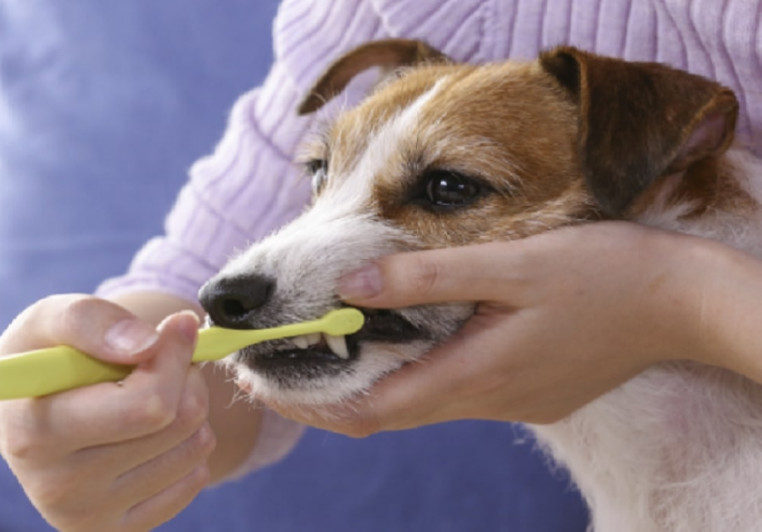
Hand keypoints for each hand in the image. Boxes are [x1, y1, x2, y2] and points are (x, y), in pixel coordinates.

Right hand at [0, 295, 214, 531]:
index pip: (149, 405)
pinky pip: (196, 477)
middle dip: (186, 378)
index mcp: (35, 434)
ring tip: (149, 395)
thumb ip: (95, 321)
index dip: (175, 357)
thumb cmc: (49, 358)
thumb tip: (149, 344)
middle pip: (181, 422)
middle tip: (161, 361)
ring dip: (189, 408)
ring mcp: (90, 516)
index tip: (176, 327)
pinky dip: (187, 444)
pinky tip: (152, 432)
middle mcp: (58, 488)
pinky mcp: (120, 529)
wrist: (33, 412)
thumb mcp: (54, 320)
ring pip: (196, 446)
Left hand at [271, 223, 734, 434]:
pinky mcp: (524, 389)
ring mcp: (507, 400)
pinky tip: (396, 344)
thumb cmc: (601, 276)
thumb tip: (348, 285)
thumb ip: (425, 279)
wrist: (680, 304)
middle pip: (385, 414)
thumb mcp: (510, 264)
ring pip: (416, 402)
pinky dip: (407, 375)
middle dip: (324, 397)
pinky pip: (449, 390)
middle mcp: (483, 399)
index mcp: (473, 375)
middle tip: (274, 369)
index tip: (262, 381)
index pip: (369, 411)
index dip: (310, 403)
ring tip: (321, 352)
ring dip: (364, 386)